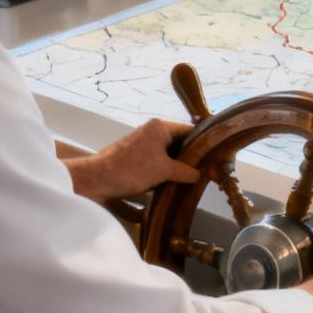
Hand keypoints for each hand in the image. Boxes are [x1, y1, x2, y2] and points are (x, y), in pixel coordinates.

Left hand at [65, 119, 203, 203]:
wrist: (96, 180)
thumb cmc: (132, 170)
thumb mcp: (165, 171)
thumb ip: (186, 171)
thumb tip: (201, 175)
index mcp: (160, 127)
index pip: (190, 130)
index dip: (204, 142)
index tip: (216, 156)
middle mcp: (151, 132)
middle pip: (179, 142)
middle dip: (191, 157)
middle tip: (207, 171)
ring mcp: (141, 145)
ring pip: (167, 154)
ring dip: (176, 167)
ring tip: (192, 180)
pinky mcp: (133, 158)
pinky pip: (155, 162)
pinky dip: (164, 172)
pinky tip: (172, 185)